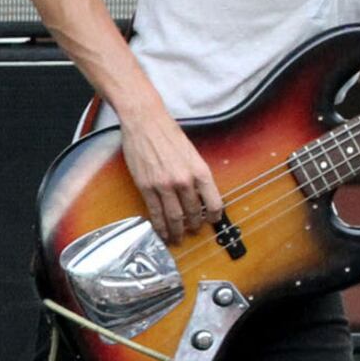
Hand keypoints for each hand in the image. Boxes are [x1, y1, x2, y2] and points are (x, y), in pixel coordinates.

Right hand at [121, 109, 224, 248]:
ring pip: (174, 217)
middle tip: (193, 231)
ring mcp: (164, 185)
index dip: (214, 216)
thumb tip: (199, 193)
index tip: (212, 221)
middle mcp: (184, 180)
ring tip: (177, 238)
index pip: (214, 202)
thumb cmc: (168, 133)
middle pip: (193, 213)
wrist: (145, 122)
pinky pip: (155, 212)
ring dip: (176, 231)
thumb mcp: (192, 153)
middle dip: (194, 226)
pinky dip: (159, 225)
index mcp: (200, 171)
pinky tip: (162, 231)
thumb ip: (196, 174)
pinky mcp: (147, 187)